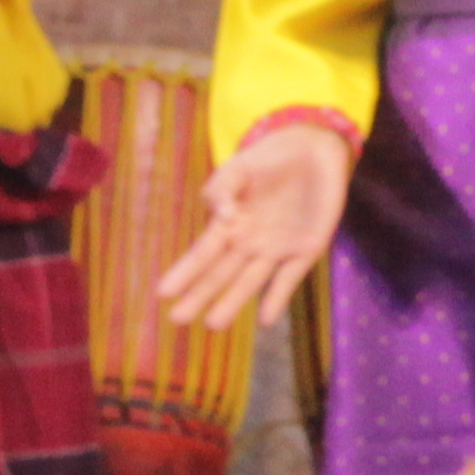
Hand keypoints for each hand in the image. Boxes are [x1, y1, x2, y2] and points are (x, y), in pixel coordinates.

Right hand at [157, 121, 353, 333]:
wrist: (311, 150)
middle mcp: (248, 242)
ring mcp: (276, 249)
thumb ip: (223, 190)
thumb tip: (223, 218)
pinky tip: (265, 319)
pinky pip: (289, 278)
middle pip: (221, 274)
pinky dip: (278, 298)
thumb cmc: (268, 159)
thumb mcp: (238, 169)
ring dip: (232, 302)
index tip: (163, 292)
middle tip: (178, 319)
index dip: (184, 273)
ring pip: (250, 281)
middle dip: (200, 296)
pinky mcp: (306, 250)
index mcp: (229, 224)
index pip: (203, 254)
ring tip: (214, 325)